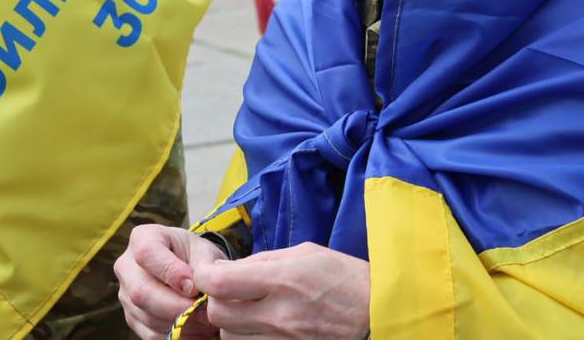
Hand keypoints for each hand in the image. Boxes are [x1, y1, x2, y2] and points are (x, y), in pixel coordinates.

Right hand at [114, 224, 226, 339]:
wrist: (190, 269)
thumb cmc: (196, 255)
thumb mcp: (204, 251)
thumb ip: (203, 266)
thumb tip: (193, 290)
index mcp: (142, 238)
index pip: (146, 254)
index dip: (171, 272)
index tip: (194, 286)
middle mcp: (126, 266)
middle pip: (142, 292)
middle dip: (177, 307)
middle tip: (205, 312)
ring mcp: (125, 294)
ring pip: (147, 317)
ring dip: (180, 324)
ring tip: (205, 320)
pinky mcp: (132, 317)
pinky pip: (151, 335)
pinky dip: (176, 336)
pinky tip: (196, 330)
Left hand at [192, 242, 369, 339]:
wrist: (379, 315)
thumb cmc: (345, 278)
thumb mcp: (306, 253)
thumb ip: (264, 261)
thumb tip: (230, 269)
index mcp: (282, 280)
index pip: (218, 282)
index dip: (204, 276)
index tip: (209, 272)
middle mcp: (278, 314)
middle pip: (218, 314)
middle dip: (217, 301)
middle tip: (230, 293)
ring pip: (230, 337)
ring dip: (233, 323)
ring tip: (252, 311)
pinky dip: (250, 338)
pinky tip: (265, 327)